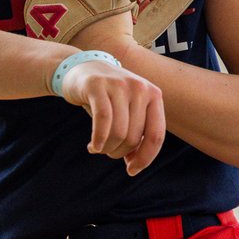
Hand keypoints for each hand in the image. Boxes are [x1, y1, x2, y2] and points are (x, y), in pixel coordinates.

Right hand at [59, 53, 163, 174]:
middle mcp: (139, 87)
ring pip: (118, 132)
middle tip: (107, 153)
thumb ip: (135, 133)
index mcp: (153, 94)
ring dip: (107, 148)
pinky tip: (93, 146)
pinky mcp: (97, 85)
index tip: (131, 170)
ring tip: (98, 148)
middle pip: (134, 137)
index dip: (145, 158)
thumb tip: (134, 165)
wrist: (82, 68)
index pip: (156, 135)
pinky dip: (98, 139)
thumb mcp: (128, 110)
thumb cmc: (107, 96)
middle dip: (119, 152)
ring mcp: (119, 84)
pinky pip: (102, 120)